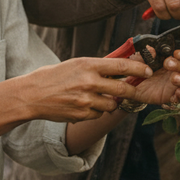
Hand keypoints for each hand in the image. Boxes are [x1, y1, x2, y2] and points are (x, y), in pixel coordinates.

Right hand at [17, 58, 152, 122]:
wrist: (31, 95)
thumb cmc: (54, 76)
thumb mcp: (75, 64)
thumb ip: (97, 67)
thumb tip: (120, 66)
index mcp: (88, 65)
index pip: (121, 66)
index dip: (138, 70)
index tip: (148, 71)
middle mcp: (89, 82)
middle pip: (122, 89)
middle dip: (131, 91)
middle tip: (134, 90)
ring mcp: (85, 100)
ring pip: (111, 105)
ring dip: (110, 102)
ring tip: (98, 97)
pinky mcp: (81, 114)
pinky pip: (98, 114)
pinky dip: (96, 112)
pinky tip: (84, 106)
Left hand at [130, 34, 179, 104]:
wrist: (132, 86)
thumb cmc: (139, 68)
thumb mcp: (138, 59)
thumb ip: (145, 53)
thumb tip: (152, 50)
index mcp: (173, 56)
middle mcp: (179, 69)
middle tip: (167, 62)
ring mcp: (179, 83)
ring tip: (174, 78)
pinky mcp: (175, 96)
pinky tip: (176, 93)